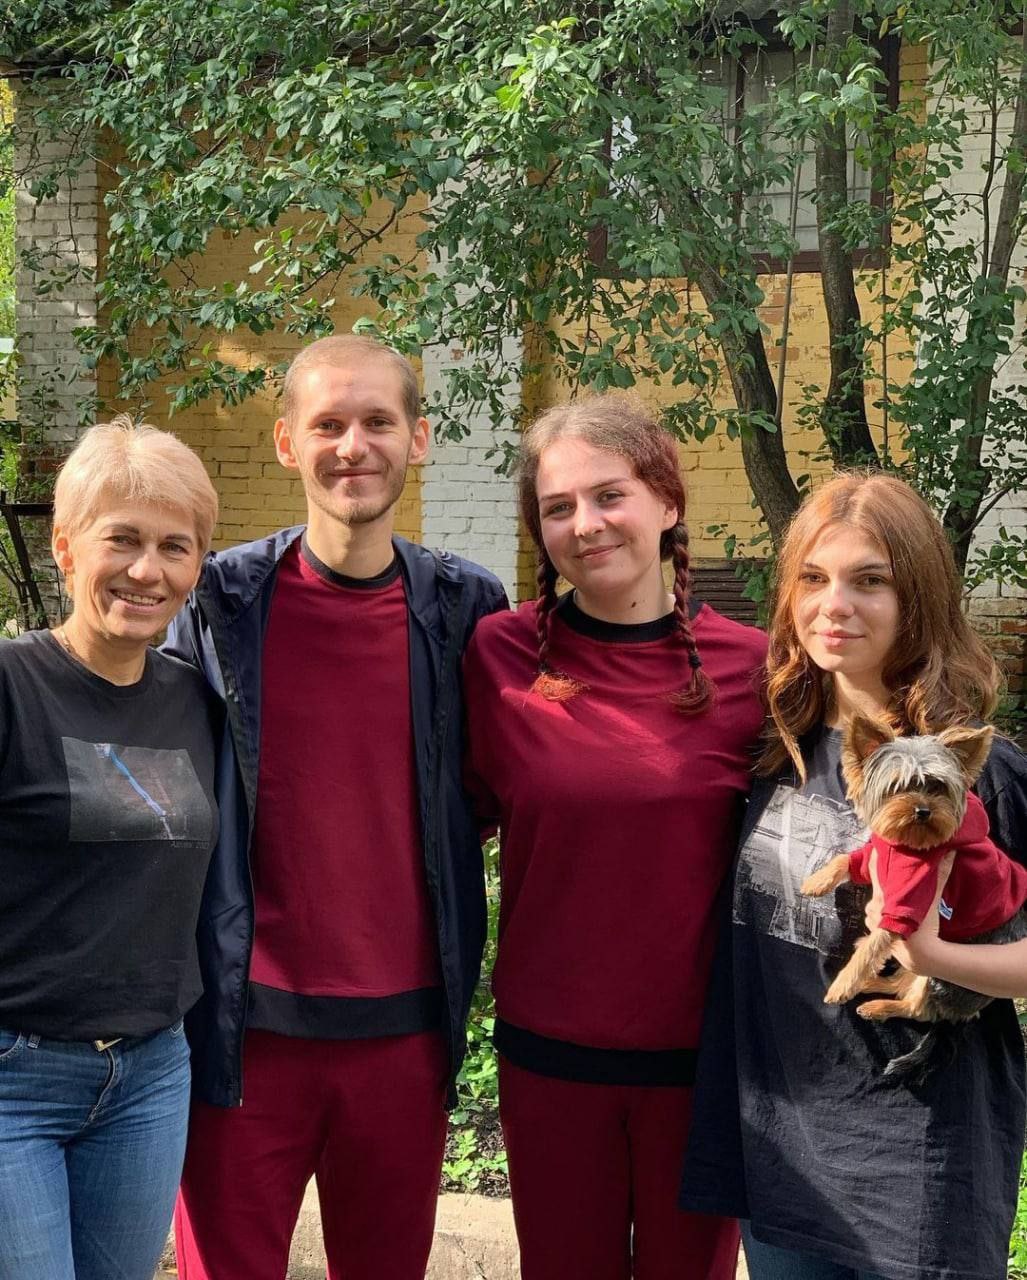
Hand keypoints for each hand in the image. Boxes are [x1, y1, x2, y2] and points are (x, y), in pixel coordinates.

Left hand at [866, 847, 954, 975]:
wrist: (923, 958)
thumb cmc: (928, 928)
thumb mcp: (933, 901)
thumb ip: (940, 875)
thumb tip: (950, 852)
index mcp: (883, 897)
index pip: (876, 873)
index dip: (877, 860)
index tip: (878, 850)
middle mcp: (874, 908)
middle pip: (876, 890)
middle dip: (885, 886)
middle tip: (898, 883)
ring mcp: (872, 922)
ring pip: (874, 905)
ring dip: (883, 903)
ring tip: (898, 903)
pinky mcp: (874, 934)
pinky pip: (873, 919)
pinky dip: (880, 916)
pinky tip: (892, 916)